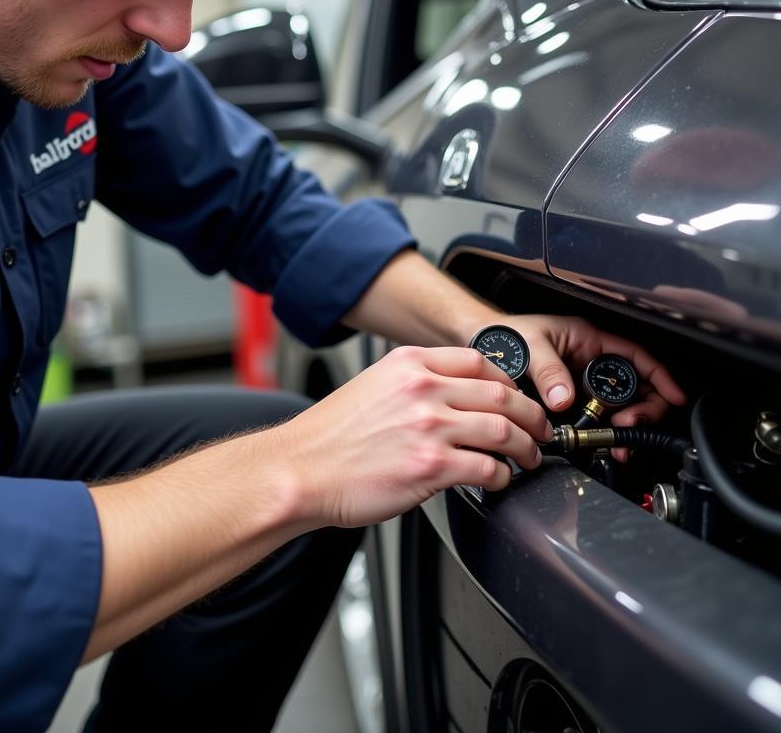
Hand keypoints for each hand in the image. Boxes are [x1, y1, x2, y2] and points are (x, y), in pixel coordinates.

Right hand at [276, 345, 552, 528]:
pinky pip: (488, 468)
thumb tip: (454, 399)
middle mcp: (422, 389)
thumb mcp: (372, 387)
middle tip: (539, 429)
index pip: (479, 359)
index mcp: (408, 363)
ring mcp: (428, 425)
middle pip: (502, 393)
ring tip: (528, 457)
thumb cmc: (330, 437)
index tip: (517, 397)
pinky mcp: (431, 465)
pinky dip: (502, 477)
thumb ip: (413, 384)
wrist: (300, 470)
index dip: (509, 380)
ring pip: (504, 429)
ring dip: (526, 447)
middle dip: (531, 415)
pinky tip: (498, 480)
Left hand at [506, 314, 686, 461]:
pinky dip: (605, 430)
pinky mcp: (570, 399)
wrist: (479, 344)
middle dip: (642, 407)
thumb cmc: (505, 334)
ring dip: (625, 423)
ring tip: (618, 437)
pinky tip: (603, 440)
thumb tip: (564, 398)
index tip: (674, 395)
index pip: (636, 355)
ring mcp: (581, 381)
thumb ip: (548, 371)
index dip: (659, 374)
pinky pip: (597, 416)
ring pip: (619, 404)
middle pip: (634, 386)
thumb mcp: (529, 346)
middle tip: (630, 423)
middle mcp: (590, 360)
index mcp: (588, 339)